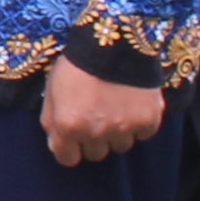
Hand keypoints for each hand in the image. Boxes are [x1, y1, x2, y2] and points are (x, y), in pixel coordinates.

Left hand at [42, 58, 166, 167]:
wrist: (114, 41)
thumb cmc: (78, 64)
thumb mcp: (53, 90)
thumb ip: (52, 122)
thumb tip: (57, 145)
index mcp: (68, 126)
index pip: (68, 159)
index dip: (70, 148)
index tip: (75, 137)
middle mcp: (95, 133)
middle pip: (96, 154)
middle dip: (93, 138)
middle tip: (96, 115)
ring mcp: (123, 129)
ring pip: (120, 146)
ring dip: (117, 131)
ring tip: (115, 106)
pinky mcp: (147, 121)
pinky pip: (143, 134)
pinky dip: (139, 122)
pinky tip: (133, 103)